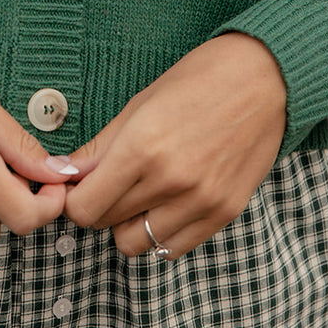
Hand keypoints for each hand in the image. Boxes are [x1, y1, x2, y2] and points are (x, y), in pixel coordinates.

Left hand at [63, 33, 286, 259]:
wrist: (264, 79)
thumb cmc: (199, 81)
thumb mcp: (139, 104)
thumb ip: (100, 147)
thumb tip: (63, 173)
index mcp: (142, 148)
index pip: (85, 207)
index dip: (74, 199)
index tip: (79, 185)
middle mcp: (171, 181)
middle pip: (106, 224)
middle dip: (98, 206)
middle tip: (107, 183)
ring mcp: (200, 202)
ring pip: (136, 244)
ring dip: (127, 224)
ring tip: (138, 193)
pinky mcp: (223, 214)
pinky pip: (173, 247)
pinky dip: (159, 231)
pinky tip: (164, 203)